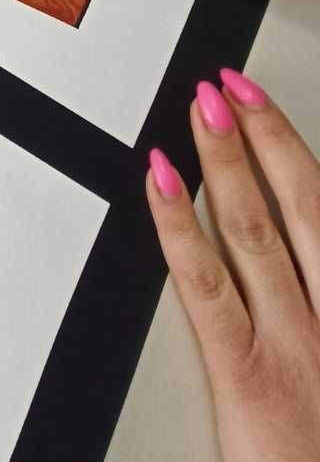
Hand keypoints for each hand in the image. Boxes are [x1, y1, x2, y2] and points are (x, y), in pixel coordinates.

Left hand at [147, 70, 319, 461]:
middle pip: (300, 205)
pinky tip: (159, 182)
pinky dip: (178, 224)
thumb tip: (301, 250)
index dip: (293, 149)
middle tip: (231, 83)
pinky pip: (205, 285)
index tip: (265, 105)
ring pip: (253, 230)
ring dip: (225, 160)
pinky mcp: (246, 378)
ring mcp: (293, 347)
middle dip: (264, 135)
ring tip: (201, 109)